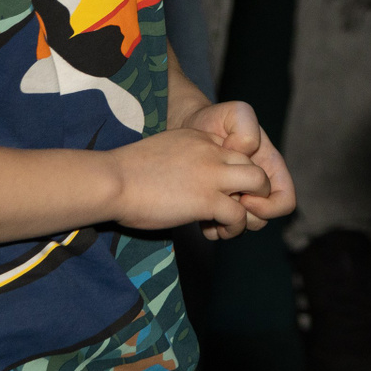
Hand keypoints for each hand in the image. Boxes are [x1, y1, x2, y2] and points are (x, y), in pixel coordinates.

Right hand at [110, 126, 272, 237]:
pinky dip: (235, 227)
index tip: (219, 192)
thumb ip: (179, 160)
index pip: (234, 152)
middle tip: (236, 206)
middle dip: (253, 188)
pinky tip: (218, 231)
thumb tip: (179, 181)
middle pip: (253, 163)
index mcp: (199, 138)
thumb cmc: (125, 173)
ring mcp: (211, 174)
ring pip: (258, 182)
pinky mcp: (206, 199)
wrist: (112, 180)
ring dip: (253, 204)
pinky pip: (239, 214)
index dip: (233, 174)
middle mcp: (211, 152)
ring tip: (235, 220)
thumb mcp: (161, 153)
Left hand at [177, 100, 296, 237]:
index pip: (285, 202)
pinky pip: (222, 230)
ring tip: (209, 207)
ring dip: (228, 224)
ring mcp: (237, 199)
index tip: (244, 196)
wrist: (187, 129)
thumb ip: (247, 130)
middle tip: (223, 200)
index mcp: (269, 169)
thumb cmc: (215, 120)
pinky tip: (200, 213)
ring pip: (243, 227)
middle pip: (263, 220)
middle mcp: (256, 188)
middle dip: (245, 217)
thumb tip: (244, 157)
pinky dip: (213, 228)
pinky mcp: (217, 207)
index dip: (269, 206)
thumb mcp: (236, 113)